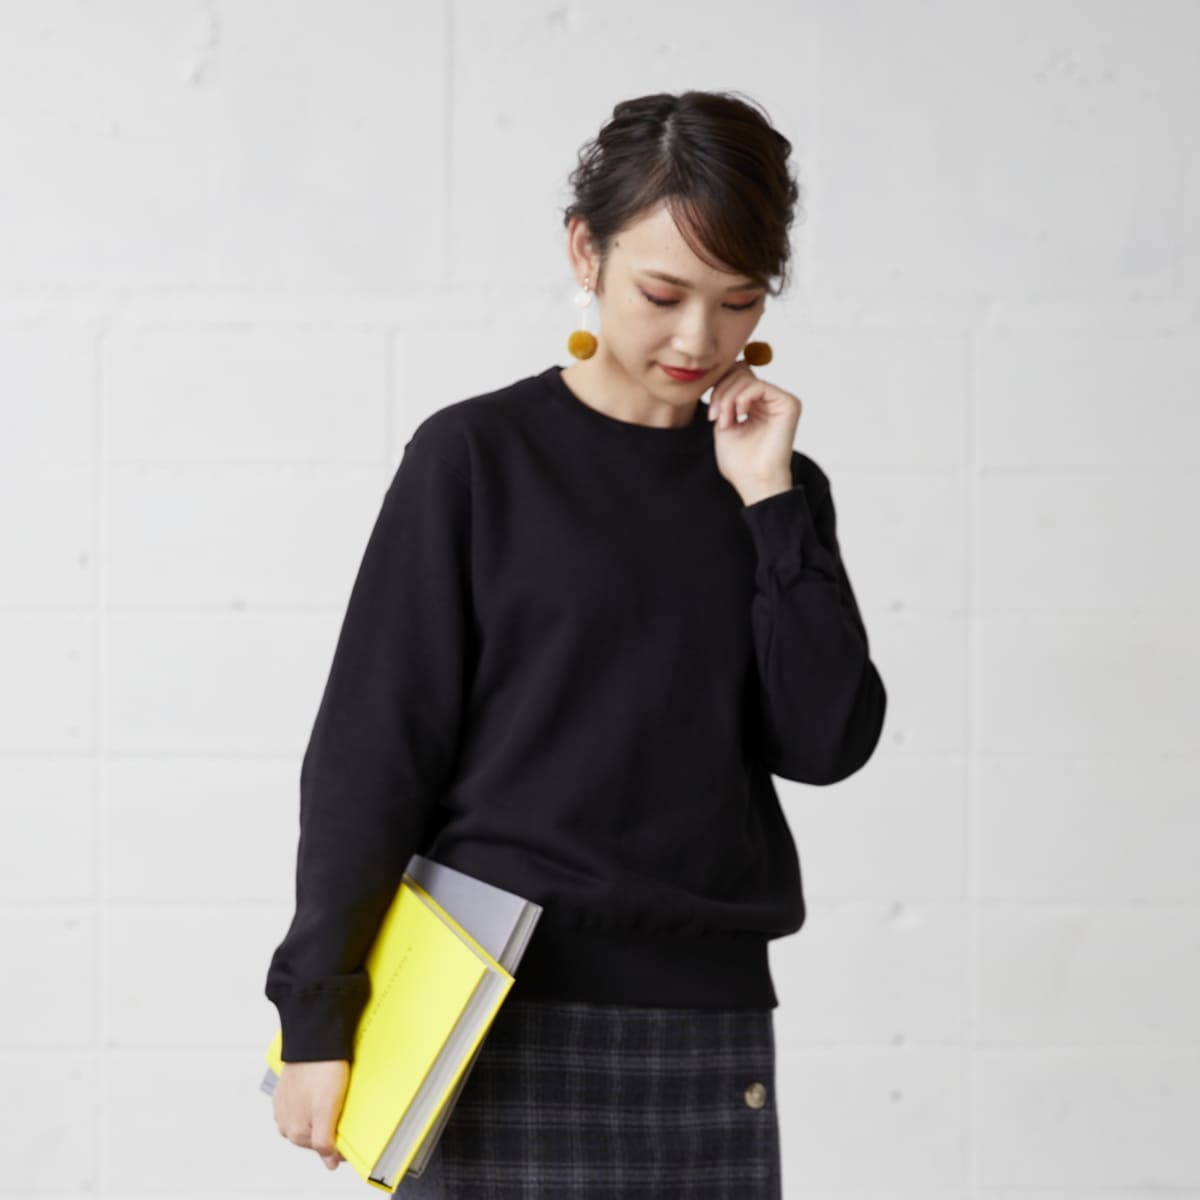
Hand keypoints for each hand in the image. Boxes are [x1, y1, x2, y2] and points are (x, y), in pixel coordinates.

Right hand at [273, 1059, 350, 1171]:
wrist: (313, 1039)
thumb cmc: (322, 1070)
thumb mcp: (327, 1110)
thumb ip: (325, 1141)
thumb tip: (330, 1164)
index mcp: (294, 1132)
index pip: (322, 1148)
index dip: (340, 1140)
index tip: (351, 1127)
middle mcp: (285, 1122)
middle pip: (315, 1134)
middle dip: (330, 1125)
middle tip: (343, 1107)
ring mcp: (284, 1106)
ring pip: (309, 1118)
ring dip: (322, 1112)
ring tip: (334, 1094)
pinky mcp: (287, 1090)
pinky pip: (303, 1103)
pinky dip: (314, 1100)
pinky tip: (323, 1088)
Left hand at [707, 359, 801, 504]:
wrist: (753, 481)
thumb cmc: (739, 461)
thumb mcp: (724, 421)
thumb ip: (726, 395)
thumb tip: (728, 367)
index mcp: (756, 404)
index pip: (737, 376)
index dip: (719, 388)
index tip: (712, 415)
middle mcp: (770, 400)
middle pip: (740, 372)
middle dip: (721, 392)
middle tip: (715, 417)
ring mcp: (780, 401)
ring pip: (746, 378)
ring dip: (728, 398)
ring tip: (725, 421)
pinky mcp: (789, 404)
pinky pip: (758, 385)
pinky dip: (741, 398)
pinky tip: (738, 416)